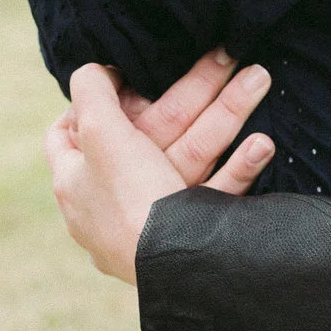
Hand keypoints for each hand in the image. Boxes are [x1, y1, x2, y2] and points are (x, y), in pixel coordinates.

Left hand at [44, 49, 273, 285]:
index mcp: (78, 183)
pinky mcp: (194, 234)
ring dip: (228, 113)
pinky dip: (241, 164)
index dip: (90, 103)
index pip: (68, 137)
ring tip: (260, 77)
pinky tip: (262, 143)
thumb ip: (91, 92)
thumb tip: (92, 69)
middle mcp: (113, 202)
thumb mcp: (99, 134)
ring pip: (193, 154)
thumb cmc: (130, 202)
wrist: (179, 272)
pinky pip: (218, 191)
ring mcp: (156, 220)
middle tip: (225, 59)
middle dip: (194, 92)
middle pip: (152, 132)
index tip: (119, 80)